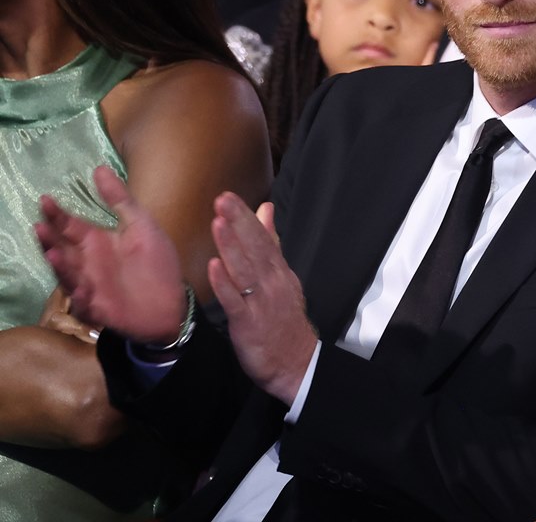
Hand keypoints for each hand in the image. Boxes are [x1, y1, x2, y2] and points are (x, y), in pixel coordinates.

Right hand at [37, 166, 186, 343]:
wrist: (171, 303)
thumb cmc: (155, 263)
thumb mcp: (141, 226)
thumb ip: (120, 200)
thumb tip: (99, 168)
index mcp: (97, 242)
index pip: (70, 225)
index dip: (57, 213)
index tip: (46, 199)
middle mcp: (87, 263)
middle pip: (61, 249)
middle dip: (49, 239)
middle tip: (40, 226)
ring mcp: (90, 286)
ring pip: (68, 275)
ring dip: (60, 266)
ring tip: (52, 253)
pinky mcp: (98, 308)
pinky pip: (84, 303)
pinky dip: (80, 297)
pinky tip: (80, 289)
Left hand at [209, 195, 316, 404]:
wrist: (296, 363)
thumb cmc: (284, 319)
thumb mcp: (282, 277)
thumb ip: (271, 243)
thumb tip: (265, 210)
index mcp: (279, 272)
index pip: (263, 238)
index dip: (245, 217)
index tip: (229, 197)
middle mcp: (272, 283)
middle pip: (255, 248)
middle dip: (238, 223)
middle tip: (222, 200)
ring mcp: (261, 302)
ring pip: (245, 270)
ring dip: (231, 246)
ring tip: (218, 223)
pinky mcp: (248, 323)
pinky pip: (236, 301)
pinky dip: (225, 284)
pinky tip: (214, 267)